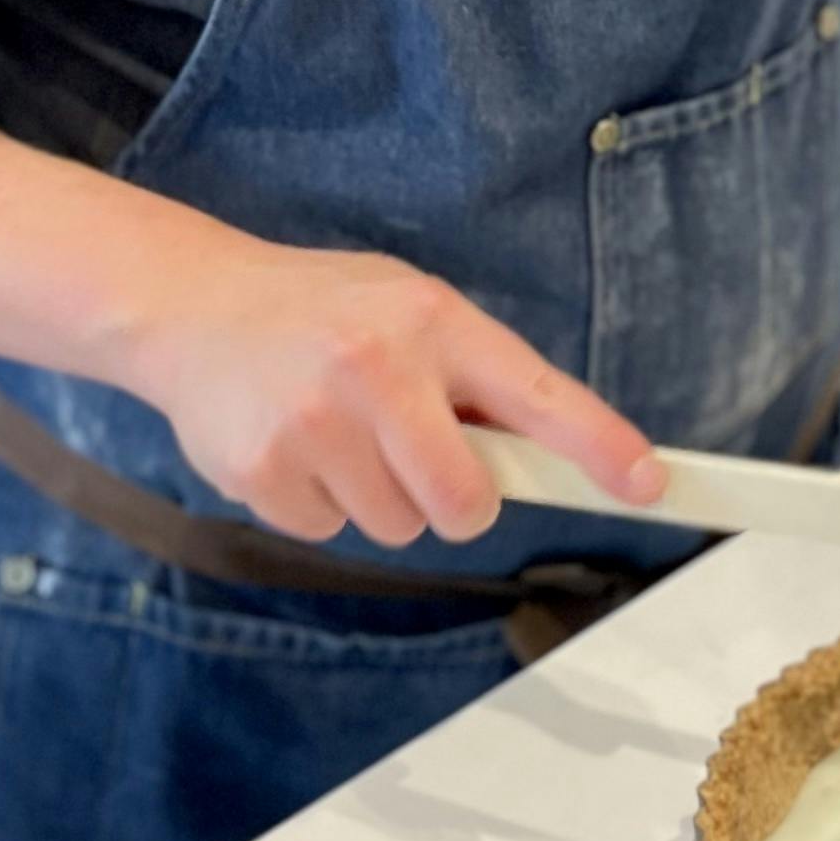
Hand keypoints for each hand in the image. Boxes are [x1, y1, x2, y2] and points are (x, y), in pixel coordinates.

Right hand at [120, 229, 664, 548]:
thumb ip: (476, 378)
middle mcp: (375, 367)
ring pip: (399, 526)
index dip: (599, 446)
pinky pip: (331, 534)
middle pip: (465, 504)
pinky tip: (294, 446)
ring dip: (381, 498)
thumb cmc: (323, 314)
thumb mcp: (409, 310)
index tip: (649, 483)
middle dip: (457, 500)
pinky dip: (321, 505)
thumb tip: (556, 461)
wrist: (190, 306)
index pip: (536, 395)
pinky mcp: (263, 472)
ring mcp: (314, 423)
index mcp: (429, 320)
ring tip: (338, 430)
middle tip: (418, 456)